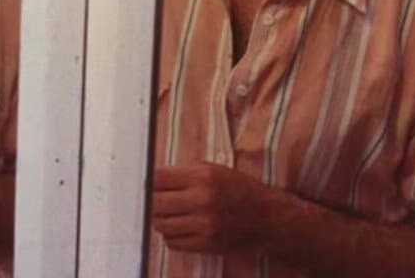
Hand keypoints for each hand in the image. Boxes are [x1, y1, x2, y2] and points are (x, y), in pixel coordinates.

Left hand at [152, 162, 277, 253]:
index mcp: (202, 177)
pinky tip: (181, 228)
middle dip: (152, 201)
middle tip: (156, 200)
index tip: (147, 184)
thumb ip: (183, 173)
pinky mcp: (207, 244)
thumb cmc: (239, 190)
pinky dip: (172, 235)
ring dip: (160, 219)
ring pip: (161, 224)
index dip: (149, 181)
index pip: (158, 178)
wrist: (267, 218)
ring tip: (170, 214)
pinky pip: (173, 242)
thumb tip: (151, 179)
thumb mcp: (214, 170)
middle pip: (155, 202)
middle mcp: (202, 200)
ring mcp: (204, 225)